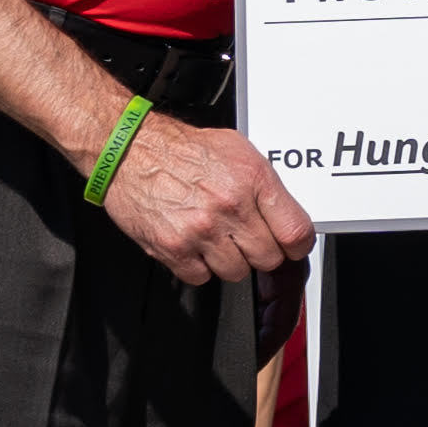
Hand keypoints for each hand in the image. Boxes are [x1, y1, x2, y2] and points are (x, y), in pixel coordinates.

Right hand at [101, 115, 316, 285]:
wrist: (130, 151)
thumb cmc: (181, 149)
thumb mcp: (236, 150)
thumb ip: (264, 184)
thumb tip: (286, 212)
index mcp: (251, 179)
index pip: (296, 232)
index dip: (297, 245)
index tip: (291, 246)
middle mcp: (229, 206)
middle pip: (269, 259)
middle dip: (260, 251)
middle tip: (245, 236)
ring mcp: (201, 230)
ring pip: (237, 273)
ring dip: (229, 260)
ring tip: (216, 237)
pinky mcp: (174, 249)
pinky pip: (202, 277)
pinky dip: (199, 266)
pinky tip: (194, 243)